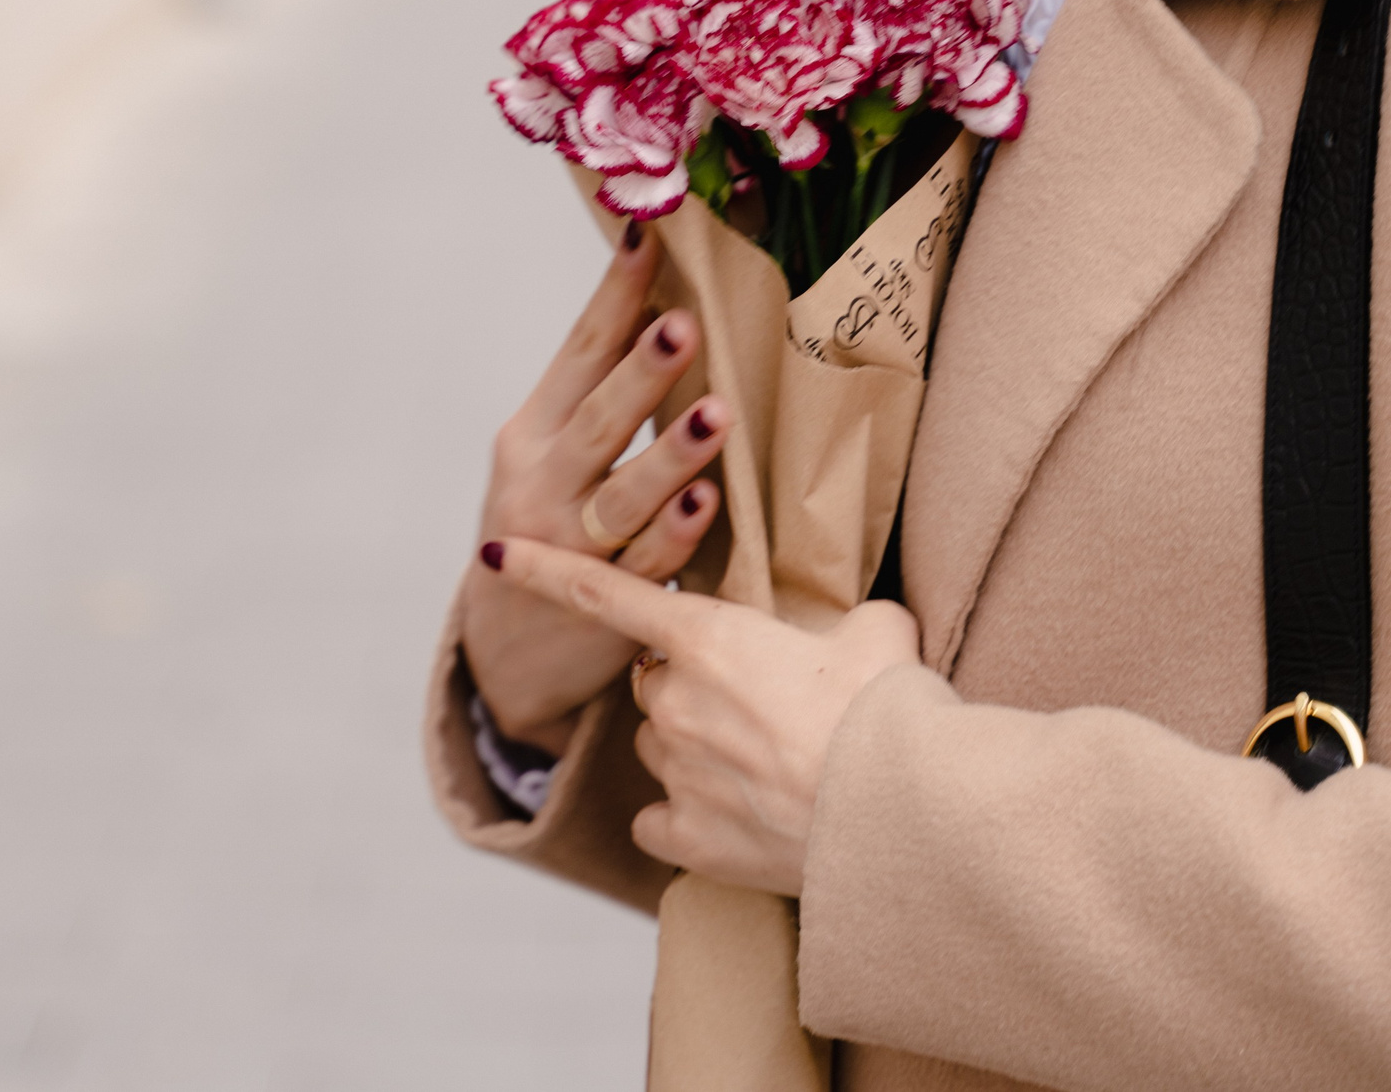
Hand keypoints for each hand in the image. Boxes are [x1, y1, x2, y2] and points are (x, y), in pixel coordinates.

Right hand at [463, 225, 735, 751]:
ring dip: (671, 453)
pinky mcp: (605, 600)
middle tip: (685, 325)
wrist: (508, 650)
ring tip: (716, 415)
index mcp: (530, 433)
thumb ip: (596, 394)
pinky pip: (649, 563)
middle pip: (599, 419)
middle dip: (643, 372)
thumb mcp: (549, 456)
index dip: (615, 296)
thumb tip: (663, 303)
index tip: (649, 237)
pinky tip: (706, 501)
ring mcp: (571, 545)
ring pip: (625, 495)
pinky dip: (676, 532)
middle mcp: (541, 482)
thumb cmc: (546, 526)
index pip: (580, 352)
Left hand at [482, 535, 918, 896]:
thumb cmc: (888, 713)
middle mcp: (674, 701)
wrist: (897, 812)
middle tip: (762, 708)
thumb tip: (863, 628)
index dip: (544, 570)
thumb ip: (850, 619)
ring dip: (694, 752)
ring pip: (660, 750)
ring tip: (768, 767)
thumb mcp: (880, 633)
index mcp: (708, 638)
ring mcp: (675, 772)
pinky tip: (732, 819)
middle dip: (691, 690)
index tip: (493, 554)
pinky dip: (684, 821)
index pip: (603, 595)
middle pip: (654, 685)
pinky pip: (658, 821)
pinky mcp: (686, 836)